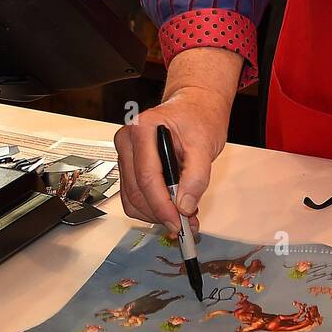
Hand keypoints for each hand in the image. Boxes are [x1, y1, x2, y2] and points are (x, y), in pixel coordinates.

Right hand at [114, 85, 228, 234]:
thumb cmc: (199, 117)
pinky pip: (134, 195)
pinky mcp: (129, 165)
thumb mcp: (205, 144)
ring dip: (155, 213)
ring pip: (131, 198)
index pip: (147, 176)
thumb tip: (184, 205)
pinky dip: (152, 207)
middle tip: (184, 225)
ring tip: (182, 216)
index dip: (162, 205)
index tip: (178, 222)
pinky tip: (171, 208)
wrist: (194, 106)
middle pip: (136, 191)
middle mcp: (127, 140)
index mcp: (143, 128)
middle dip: (159, 213)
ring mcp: (125, 153)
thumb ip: (196, 176)